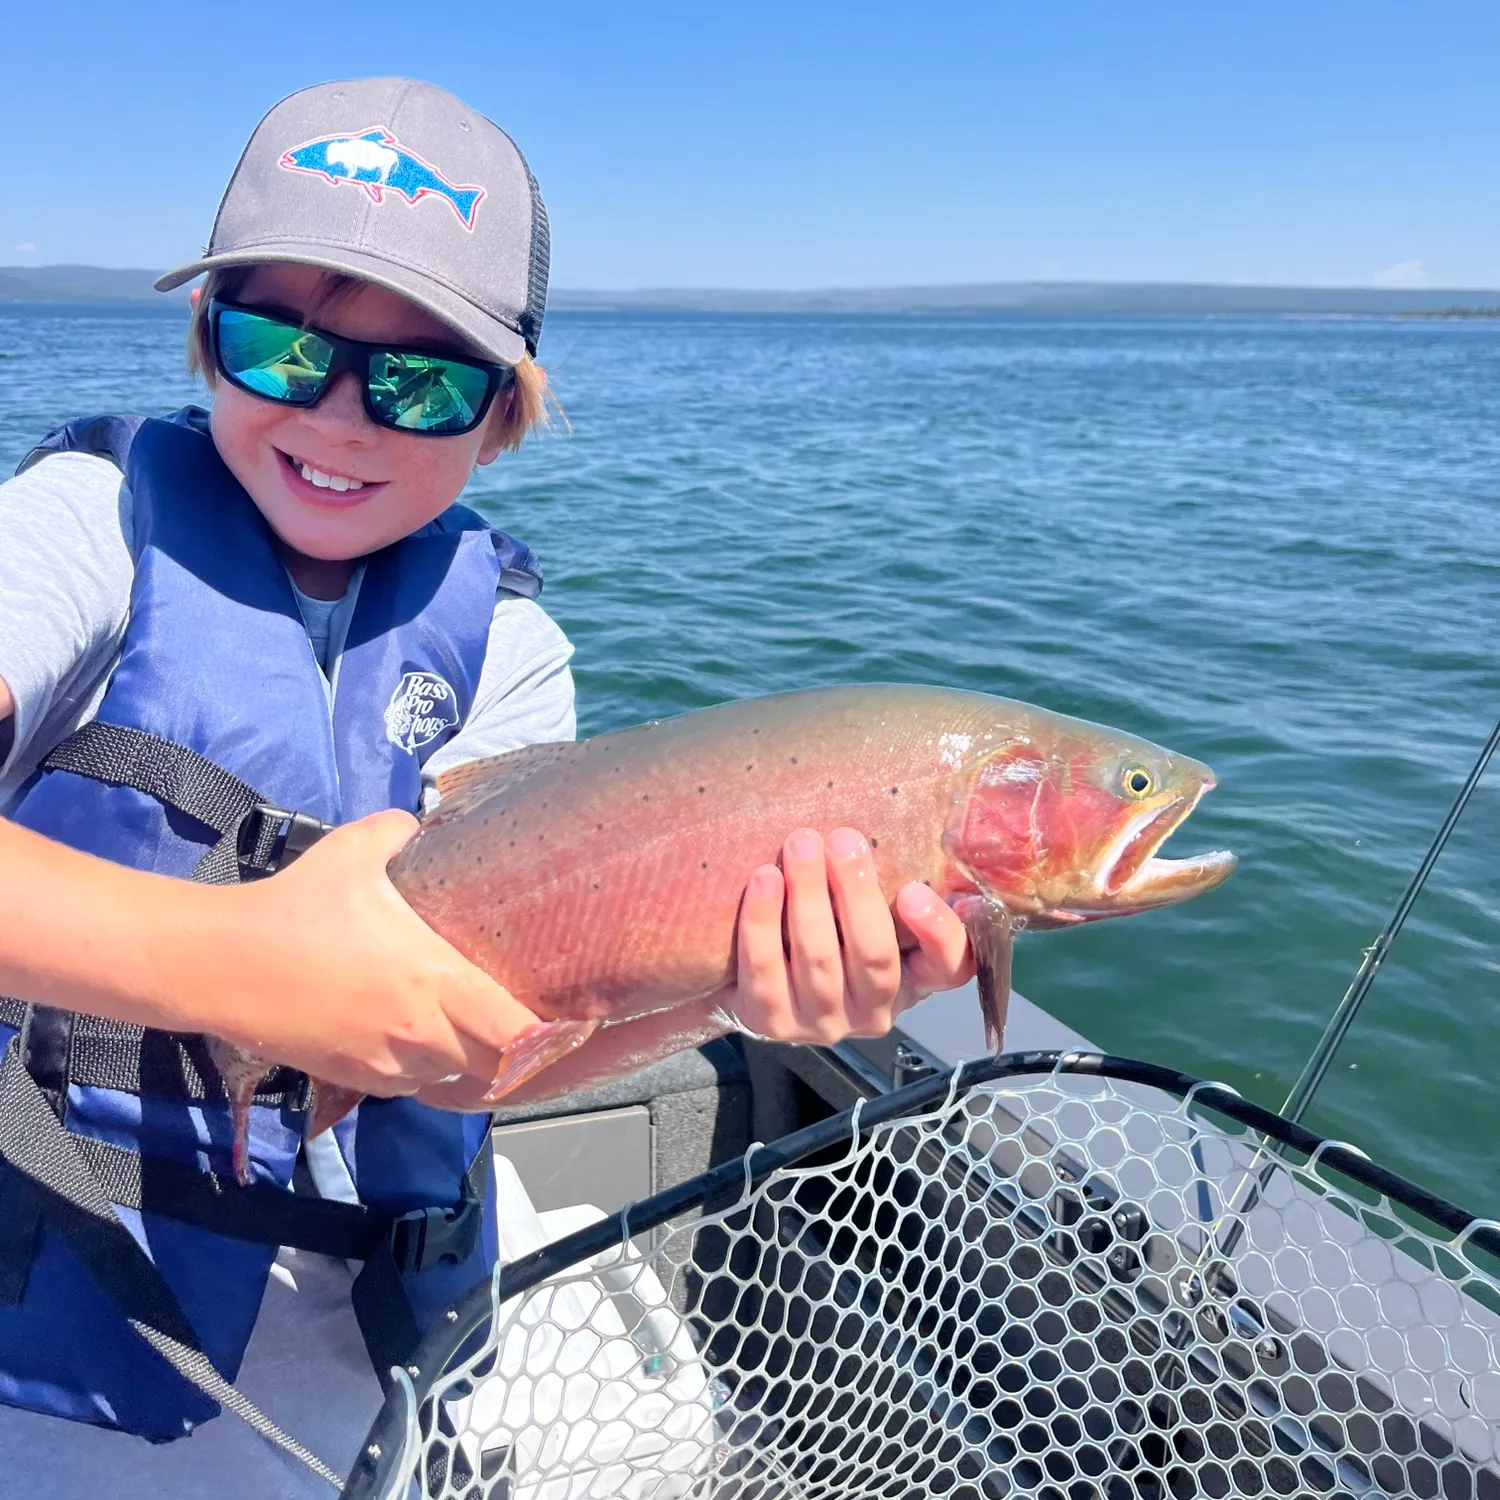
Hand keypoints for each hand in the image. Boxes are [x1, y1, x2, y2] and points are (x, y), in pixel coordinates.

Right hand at [208, 810, 539, 1096]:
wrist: (217, 964)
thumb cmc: (295, 906)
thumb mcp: (357, 849)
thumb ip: (404, 831)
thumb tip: (427, 821)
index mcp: (434, 982)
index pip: (518, 1034)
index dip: (555, 1035)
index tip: (579, 1018)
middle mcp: (418, 1035)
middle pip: (495, 1069)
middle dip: (521, 1056)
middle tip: (538, 1028)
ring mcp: (384, 1066)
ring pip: (452, 1079)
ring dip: (473, 1063)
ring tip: (488, 1034)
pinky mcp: (352, 1080)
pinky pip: (409, 1084)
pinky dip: (429, 1070)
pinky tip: (430, 1040)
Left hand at [729, 827, 973, 1044]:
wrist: (752, 983)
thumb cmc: (826, 931)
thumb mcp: (867, 913)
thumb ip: (886, 884)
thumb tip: (886, 828)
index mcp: (913, 981)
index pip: (950, 967)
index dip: (939, 932)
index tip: (916, 890)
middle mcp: (873, 1010)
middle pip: (874, 957)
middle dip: (857, 893)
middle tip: (843, 841)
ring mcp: (823, 1022)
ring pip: (820, 961)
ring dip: (809, 897)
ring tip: (802, 846)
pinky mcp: (772, 1022)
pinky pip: (766, 969)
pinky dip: (763, 922)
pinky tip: (764, 880)